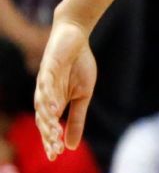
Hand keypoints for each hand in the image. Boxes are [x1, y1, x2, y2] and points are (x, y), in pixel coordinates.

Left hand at [34, 20, 96, 160]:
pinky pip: (46, 85)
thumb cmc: (79, 65)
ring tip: (53, 133)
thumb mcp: (83, 96)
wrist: (76, 37)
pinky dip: (49, 97)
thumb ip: (77, 119)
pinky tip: (55, 107)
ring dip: (46, 120)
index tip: (56, 156)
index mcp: (54, 103)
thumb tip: (73, 145)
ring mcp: (44, 82)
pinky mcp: (47, 69)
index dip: (50, 141)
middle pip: (42, 120)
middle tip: (53, 149)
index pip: (49, 126)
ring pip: (41, 105)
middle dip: (47, 135)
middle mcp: (45, 95)